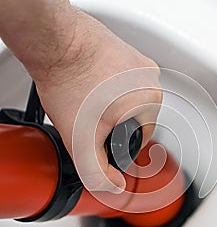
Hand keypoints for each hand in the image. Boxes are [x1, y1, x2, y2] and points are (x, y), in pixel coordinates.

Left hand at [35, 9, 161, 192]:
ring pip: (125, 96)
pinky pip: (118, 77)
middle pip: (134, 116)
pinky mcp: (123, 48)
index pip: (142, 138)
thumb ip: (99, 173)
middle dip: (112, 122)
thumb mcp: (82, 141)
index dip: (117, 144)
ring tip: (85, 98)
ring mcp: (137, 59)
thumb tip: (115, 186)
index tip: (98, 137)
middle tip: (88, 117)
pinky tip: (85, 83)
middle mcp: (150, 77)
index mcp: (151, 99)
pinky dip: (104, 84)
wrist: (54, 40)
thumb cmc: (70, 80)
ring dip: (108, 102)